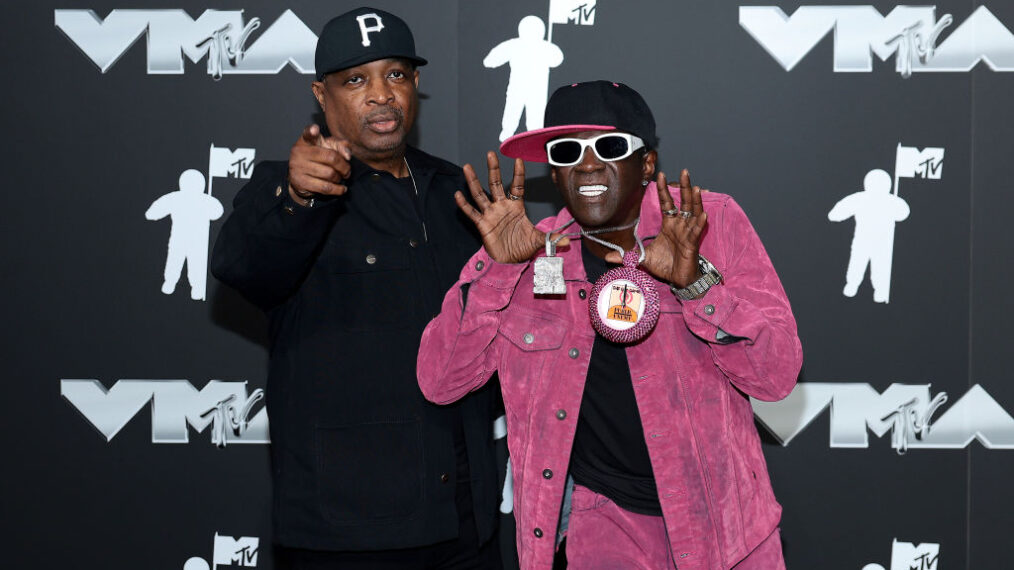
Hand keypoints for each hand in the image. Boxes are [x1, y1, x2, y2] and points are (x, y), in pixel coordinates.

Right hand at [287, 124, 351, 200]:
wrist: (299, 178)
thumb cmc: (317, 159)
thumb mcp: (326, 147)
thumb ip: (339, 145)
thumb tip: (347, 155)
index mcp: (305, 141)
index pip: (307, 134)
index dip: (312, 131)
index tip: (315, 130)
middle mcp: (299, 152)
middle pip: (331, 157)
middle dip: (344, 166)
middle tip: (347, 170)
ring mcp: (298, 167)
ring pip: (330, 174)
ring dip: (340, 178)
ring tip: (341, 177)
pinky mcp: (301, 182)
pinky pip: (325, 187)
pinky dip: (337, 189)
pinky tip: (342, 189)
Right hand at [455, 151, 568, 263]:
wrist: (510, 262)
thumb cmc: (523, 248)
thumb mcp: (539, 241)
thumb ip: (552, 239)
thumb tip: (568, 241)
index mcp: (516, 207)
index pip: (517, 186)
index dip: (518, 174)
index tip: (518, 160)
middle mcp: (502, 207)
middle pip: (496, 183)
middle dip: (493, 169)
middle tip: (490, 154)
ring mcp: (491, 214)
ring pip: (480, 194)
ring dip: (473, 181)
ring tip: (467, 167)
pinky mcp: (482, 225)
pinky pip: (472, 213)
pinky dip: (465, 205)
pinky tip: (458, 194)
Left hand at [609, 169, 706, 286]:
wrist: (677, 280)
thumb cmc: (665, 265)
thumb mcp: (642, 258)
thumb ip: (626, 256)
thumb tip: (606, 258)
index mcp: (669, 225)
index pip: (667, 203)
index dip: (664, 190)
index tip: (661, 175)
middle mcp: (680, 225)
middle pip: (683, 202)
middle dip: (684, 187)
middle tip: (684, 171)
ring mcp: (688, 233)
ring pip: (693, 212)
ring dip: (694, 200)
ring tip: (695, 188)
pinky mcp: (692, 243)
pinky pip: (697, 231)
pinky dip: (700, 223)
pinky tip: (702, 214)